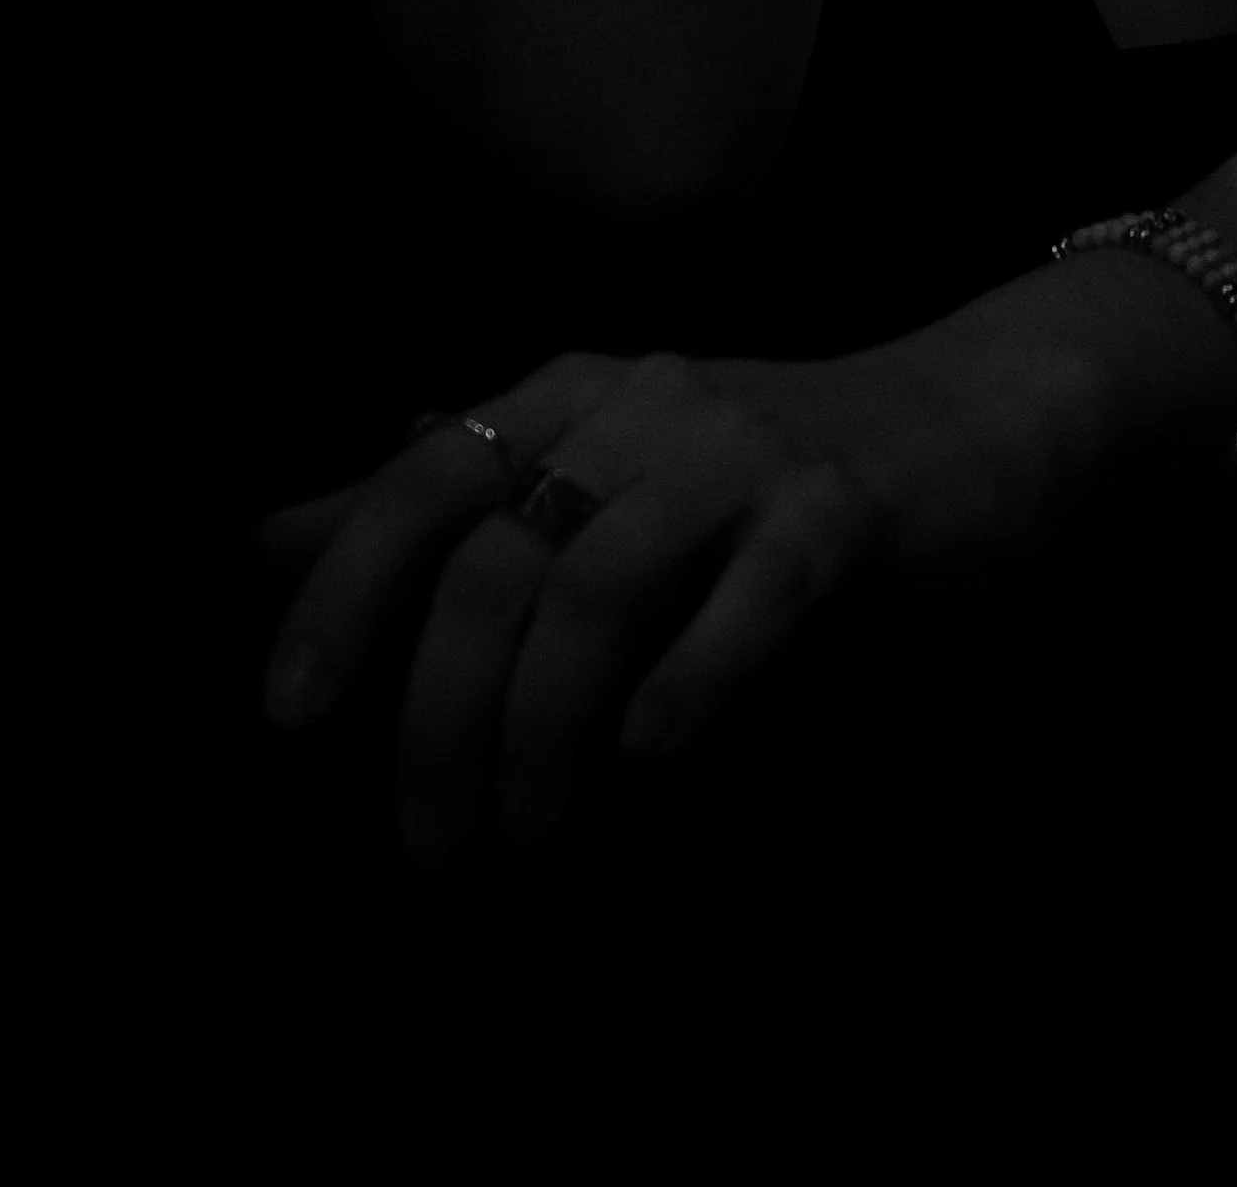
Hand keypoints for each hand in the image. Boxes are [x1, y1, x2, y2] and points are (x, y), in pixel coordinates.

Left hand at [260, 272, 1236, 861]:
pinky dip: (691, 672)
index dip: (341, 592)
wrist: (972, 420)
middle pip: (497, 555)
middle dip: (438, 710)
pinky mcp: (843, 508)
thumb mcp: (594, 466)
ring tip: (524, 828)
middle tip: (426, 839)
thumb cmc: (760, 470)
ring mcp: (747, 451)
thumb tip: (265, 534)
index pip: (421, 480)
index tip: (286, 715)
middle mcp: (644, 406)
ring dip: (543, 719)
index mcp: (573, 397)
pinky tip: (652, 752)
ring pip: (601, 578)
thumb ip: (443, 498)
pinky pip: (755, 589)